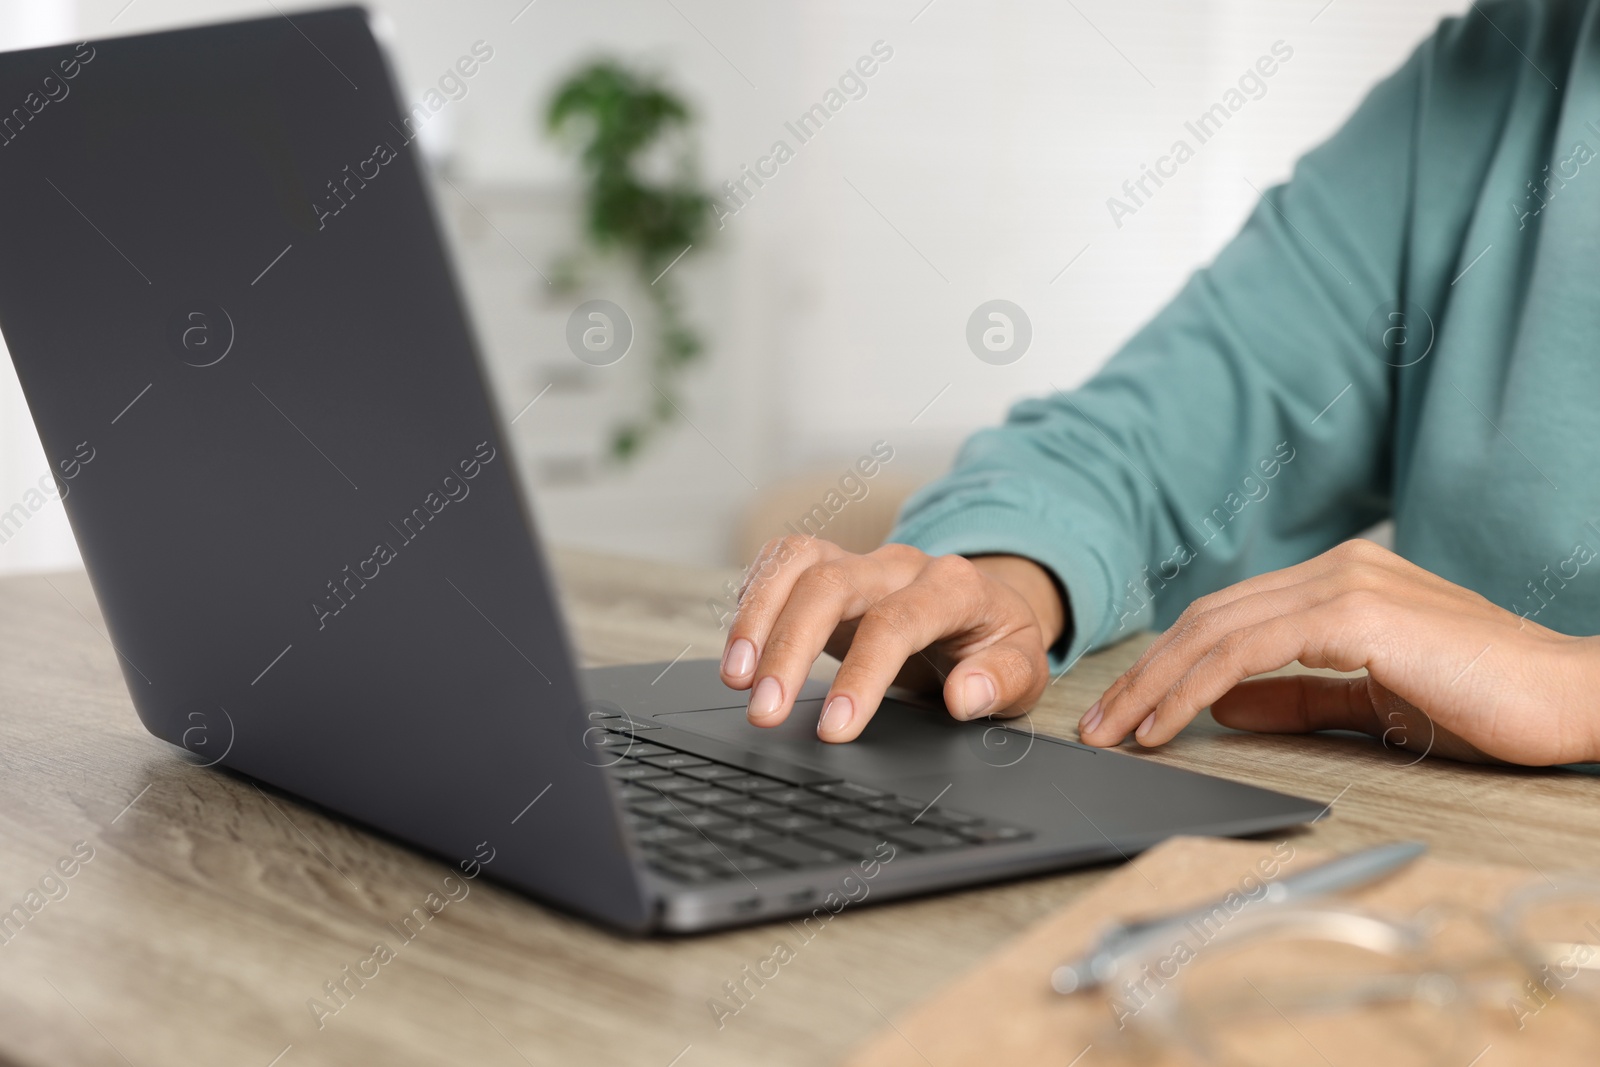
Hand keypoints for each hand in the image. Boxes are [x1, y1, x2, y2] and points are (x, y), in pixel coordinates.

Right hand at [720, 537, 1065, 741]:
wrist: (985, 607)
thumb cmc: (997, 643)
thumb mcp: (1026, 670)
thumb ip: (1003, 681)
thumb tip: (966, 695)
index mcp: (954, 587)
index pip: (895, 622)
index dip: (860, 675)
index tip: (834, 728)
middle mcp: (900, 565)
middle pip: (830, 586)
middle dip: (790, 648)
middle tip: (765, 712)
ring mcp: (860, 560)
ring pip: (796, 563)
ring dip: (757, 617)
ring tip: (735, 677)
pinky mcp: (829, 566)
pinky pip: (781, 561)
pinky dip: (753, 597)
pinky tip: (741, 647)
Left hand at [1078, 539, 1599, 764]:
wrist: (1572, 697)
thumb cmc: (1489, 702)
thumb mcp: (1373, 702)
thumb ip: (1301, 698)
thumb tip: (1227, 708)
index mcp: (1338, 584)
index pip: (1226, 619)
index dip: (1167, 664)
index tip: (1127, 712)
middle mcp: (1334, 571)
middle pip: (1205, 618)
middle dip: (1143, 674)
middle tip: (1100, 727)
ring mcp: (1343, 585)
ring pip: (1215, 629)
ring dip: (1155, 683)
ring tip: (1118, 732)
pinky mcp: (1355, 613)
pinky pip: (1248, 648)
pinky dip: (1196, 686)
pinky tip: (1168, 724)